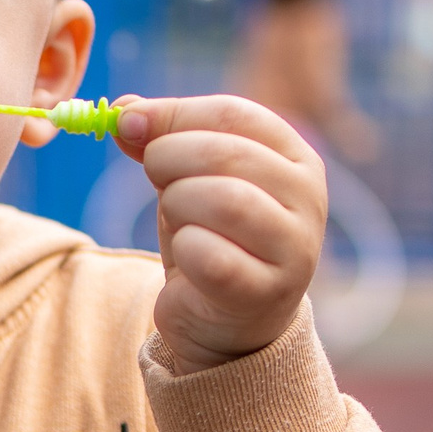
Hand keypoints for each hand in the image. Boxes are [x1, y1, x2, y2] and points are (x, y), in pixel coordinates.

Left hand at [113, 94, 326, 370]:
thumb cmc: (209, 237)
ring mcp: (295, 247)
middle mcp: (308, 197)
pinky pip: (208, 255)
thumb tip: (124, 112)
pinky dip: (184, 252)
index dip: (172, 114)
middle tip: (156, 182)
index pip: (233, 114)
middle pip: (225, 153)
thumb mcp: (185, 178)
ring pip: (222, 200)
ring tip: (179, 223)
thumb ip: (159, 139)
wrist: (225, 319)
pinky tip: (189, 261)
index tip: (127, 124)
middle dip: (169, 161)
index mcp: (295, 156)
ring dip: (178, 206)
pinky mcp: (267, 292)